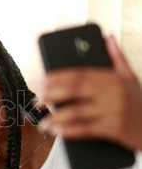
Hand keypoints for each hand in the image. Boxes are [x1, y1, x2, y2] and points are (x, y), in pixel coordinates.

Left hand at [40, 35, 141, 150]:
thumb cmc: (140, 103)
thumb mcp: (131, 78)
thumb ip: (117, 58)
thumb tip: (107, 36)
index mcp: (113, 78)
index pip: (79, 73)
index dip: (57, 76)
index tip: (41, 80)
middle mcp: (112, 92)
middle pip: (73, 89)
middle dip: (51, 94)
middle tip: (36, 101)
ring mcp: (113, 111)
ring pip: (76, 112)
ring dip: (56, 117)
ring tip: (43, 122)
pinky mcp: (114, 129)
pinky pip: (86, 130)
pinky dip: (68, 132)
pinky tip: (57, 132)